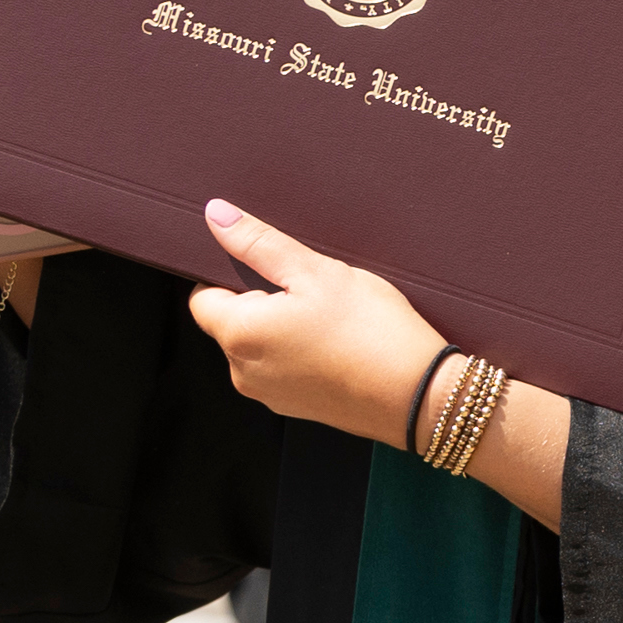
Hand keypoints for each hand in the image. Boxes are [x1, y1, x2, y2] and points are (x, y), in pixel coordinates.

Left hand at [190, 198, 451, 447]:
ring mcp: (268, 394)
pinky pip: (284, 369)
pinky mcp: (296, 407)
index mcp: (239, 334)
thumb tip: (216, 216)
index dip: (233, 277)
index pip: (203, 297)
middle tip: (314, 292)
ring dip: (284, 329)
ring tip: (333, 320)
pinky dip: (303, 354)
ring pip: (261, 346)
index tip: (274, 271)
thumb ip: (260, 243)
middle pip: (234, 322)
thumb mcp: (316, 271)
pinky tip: (340, 345)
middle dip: (265, 302)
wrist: (419, 395)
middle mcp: (242, 370)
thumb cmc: (371, 331)